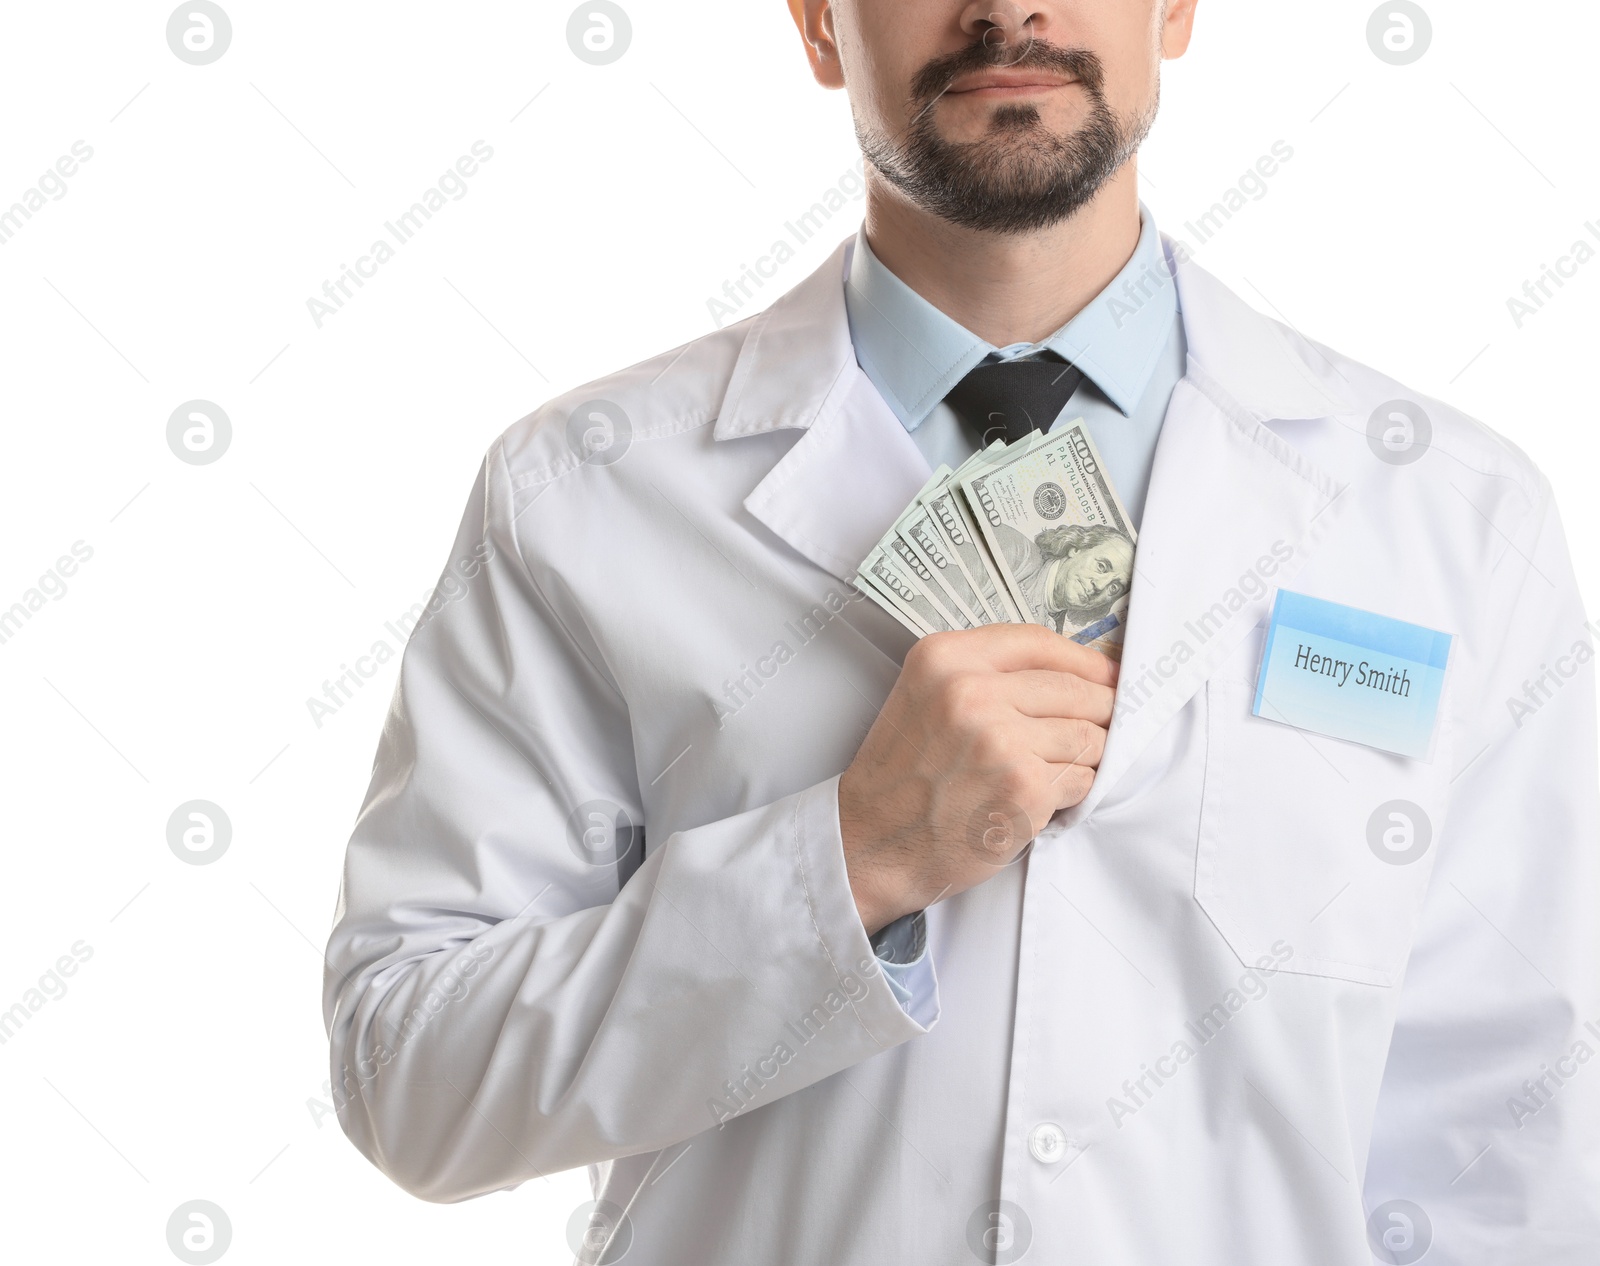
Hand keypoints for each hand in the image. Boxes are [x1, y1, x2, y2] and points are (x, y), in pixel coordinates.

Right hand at [838, 623, 1117, 935]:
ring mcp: (1001, 739)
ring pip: (1089, 736)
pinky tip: (1038, 798)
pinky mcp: (1025, 787)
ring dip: (1084, 757)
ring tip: (1051, 770)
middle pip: (1076, 688)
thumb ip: (987, 675)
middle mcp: (971, 691)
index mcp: (945, 658)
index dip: (1084, 660)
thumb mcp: (925, 698)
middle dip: (1098, 711)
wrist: (871, 844)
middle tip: (1099, 728)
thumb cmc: (901, 779)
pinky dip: (1073, 792)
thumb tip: (1073, 672)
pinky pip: (1083, 779)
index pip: (1041, 641)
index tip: (1106, 674)